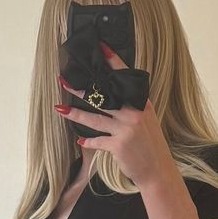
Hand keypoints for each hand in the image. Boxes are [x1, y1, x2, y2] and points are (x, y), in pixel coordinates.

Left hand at [55, 42, 174, 190]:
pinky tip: (79, 139)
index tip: (100, 48)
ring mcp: (126, 129)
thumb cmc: (149, 145)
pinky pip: (98, 141)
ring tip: (60, 109)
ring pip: (95, 118)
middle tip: (64, 81)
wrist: (157, 170)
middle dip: (81, 89)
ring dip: (75, 113)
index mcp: (141, 103)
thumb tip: (112, 96)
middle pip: (103, 97)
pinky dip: (88, 142)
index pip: (124, 77)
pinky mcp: (119, 145)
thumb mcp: (146, 120)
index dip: (112, 62)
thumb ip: (131, 106)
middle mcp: (133, 113)